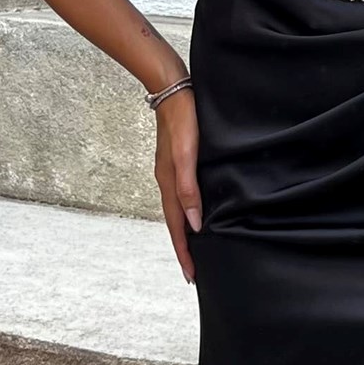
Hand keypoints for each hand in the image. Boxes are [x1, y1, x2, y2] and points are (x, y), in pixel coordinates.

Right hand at [153, 87, 201, 281]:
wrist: (171, 89)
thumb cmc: (182, 119)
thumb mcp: (187, 155)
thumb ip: (189, 188)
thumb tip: (194, 223)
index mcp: (168, 183)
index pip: (177, 228)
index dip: (184, 252)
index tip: (191, 276)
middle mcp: (167, 181)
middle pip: (175, 223)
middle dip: (184, 248)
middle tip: (193, 270)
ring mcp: (170, 172)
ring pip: (178, 210)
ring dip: (185, 231)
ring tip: (195, 248)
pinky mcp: (176, 162)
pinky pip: (181, 195)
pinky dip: (187, 211)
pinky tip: (196, 211)